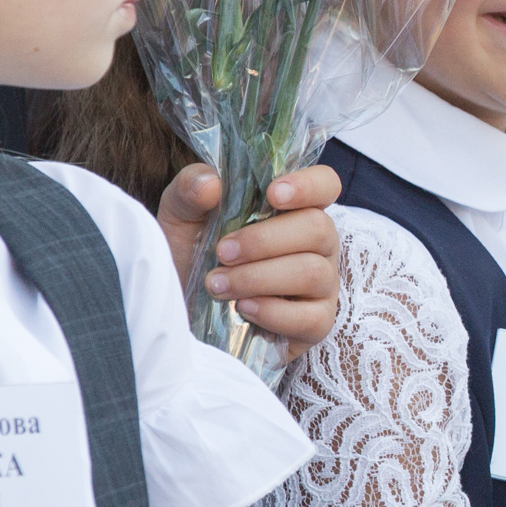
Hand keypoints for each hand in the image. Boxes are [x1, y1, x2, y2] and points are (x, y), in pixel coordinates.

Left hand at [154, 164, 343, 349]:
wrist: (181, 309)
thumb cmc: (192, 256)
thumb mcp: (180, 217)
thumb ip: (191, 191)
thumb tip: (212, 185)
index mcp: (294, 208)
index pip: (325, 184)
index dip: (308, 185)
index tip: (273, 194)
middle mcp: (317, 243)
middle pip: (318, 228)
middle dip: (264, 241)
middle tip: (222, 252)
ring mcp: (322, 283)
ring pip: (313, 272)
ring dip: (259, 278)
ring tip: (217, 285)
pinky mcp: (316, 322)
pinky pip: (311, 317)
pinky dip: (273, 312)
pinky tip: (242, 308)